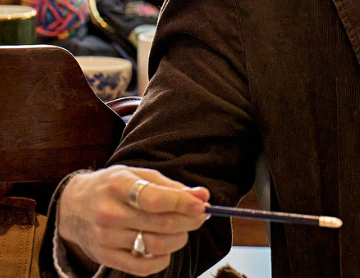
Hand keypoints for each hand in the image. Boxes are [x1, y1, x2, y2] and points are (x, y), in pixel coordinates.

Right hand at [58, 166, 209, 276]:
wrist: (73, 206)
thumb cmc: (112, 186)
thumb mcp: (139, 175)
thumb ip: (171, 186)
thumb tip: (202, 196)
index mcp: (118, 186)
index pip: (155, 199)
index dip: (183, 203)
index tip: (202, 204)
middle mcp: (110, 213)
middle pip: (161, 225)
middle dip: (189, 221)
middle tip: (200, 216)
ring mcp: (106, 238)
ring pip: (156, 245)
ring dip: (180, 239)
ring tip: (183, 229)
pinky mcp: (106, 258)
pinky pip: (143, 267)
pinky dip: (162, 259)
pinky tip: (165, 247)